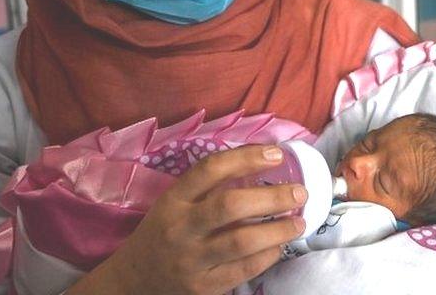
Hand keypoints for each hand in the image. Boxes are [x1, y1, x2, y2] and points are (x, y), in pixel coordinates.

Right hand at [66, 145, 306, 294]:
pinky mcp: (204, 287)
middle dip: (272, 197)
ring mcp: (192, 260)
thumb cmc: (165, 230)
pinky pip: (244, 269)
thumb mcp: (176, 201)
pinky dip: (268, 255)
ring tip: (300, 221)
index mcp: (174, 199)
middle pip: (230, 206)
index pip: (210, 170)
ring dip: (278, 229)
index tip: (276, 154)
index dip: (246, 158)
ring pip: (242, 241)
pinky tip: (279, 245)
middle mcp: (181, 228)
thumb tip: (265, 161)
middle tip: (300, 192)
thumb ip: (210, 184)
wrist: (136, 278)